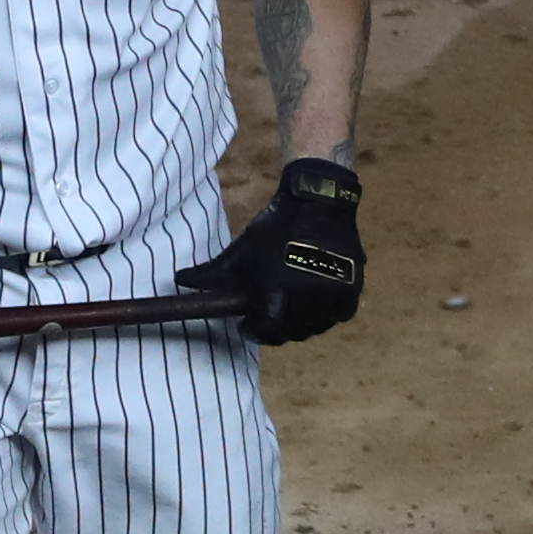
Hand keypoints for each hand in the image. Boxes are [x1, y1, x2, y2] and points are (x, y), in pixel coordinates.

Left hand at [177, 158, 364, 344]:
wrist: (319, 200)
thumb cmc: (276, 226)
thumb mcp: (242, 249)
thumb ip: (212, 272)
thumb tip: (179, 281)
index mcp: (280, 287)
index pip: (268, 329)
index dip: (256, 332)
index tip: (247, 326)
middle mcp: (310, 294)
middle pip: (292, 332)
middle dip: (275, 331)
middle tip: (266, 320)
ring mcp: (334, 291)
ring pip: (316, 326)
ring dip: (300, 326)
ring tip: (288, 313)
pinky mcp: (353, 286)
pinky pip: (338, 315)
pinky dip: (325, 317)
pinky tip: (311, 307)